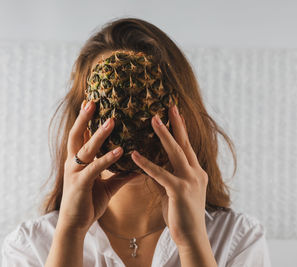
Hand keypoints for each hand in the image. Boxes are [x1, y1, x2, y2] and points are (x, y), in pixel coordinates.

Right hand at [58, 100, 137, 232]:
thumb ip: (121, 174)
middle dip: (84, 118)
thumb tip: (138, 167)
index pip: (81, 136)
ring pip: (86, 148)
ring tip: (112, 120)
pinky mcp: (80, 183)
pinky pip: (94, 168)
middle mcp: (73, 163)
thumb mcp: (107, 185)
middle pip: (76, 135)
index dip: (86, 120)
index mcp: (79, 161)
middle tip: (93, 101)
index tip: (91, 102)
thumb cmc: (89, 202)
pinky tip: (120, 150)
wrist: (76, 225)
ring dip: (99, 134)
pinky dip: (107, 158)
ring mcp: (75, 172)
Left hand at [130, 104, 208, 247]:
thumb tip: (156, 166)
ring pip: (176, 153)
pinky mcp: (180, 191)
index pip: (188, 147)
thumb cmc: (182, 215)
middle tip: (170, 106)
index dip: (182, 130)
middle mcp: (196, 173)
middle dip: (177, 124)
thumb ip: (168, 177)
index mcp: (197, 172)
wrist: (192, 236)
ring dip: (164, 135)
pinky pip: (161, 174)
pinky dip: (147, 164)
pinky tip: (135, 155)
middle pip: (185, 144)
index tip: (176, 114)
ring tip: (153, 120)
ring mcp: (190, 181)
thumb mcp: (176, 192)